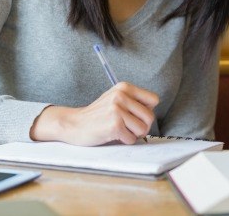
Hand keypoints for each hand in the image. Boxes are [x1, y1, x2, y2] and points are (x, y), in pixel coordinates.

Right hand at [30, 82, 158, 145]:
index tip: (134, 115)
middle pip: (150, 117)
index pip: (154, 100)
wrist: (74, 124)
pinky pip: (131, 139)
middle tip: (126, 127)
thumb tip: (153, 113)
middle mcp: (121, 95)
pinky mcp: (114, 124)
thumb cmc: (98, 115)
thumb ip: (134, 101)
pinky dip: (123, 141)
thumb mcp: (115, 99)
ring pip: (143, 129)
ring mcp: (117, 109)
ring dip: (132, 134)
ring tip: (119, 130)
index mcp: (124, 87)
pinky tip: (111, 134)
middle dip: (141, 126)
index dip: (146, 111)